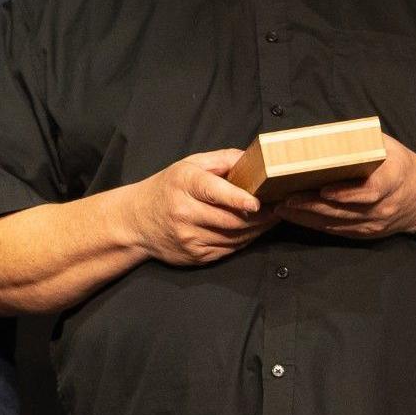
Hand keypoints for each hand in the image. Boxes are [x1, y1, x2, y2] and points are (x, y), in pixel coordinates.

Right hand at [128, 149, 275, 264]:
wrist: (136, 221)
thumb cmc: (168, 188)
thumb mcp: (190, 165)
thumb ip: (223, 159)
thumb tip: (256, 158)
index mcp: (184, 184)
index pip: (213, 192)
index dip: (238, 198)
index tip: (257, 202)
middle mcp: (184, 212)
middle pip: (231, 219)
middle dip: (260, 216)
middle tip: (279, 207)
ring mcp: (189, 237)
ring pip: (233, 237)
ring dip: (257, 229)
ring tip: (272, 218)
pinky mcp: (194, 256)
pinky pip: (228, 249)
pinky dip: (245, 240)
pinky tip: (253, 230)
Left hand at [276, 133, 415, 239]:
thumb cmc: (399, 165)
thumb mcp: (387, 146)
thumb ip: (361, 142)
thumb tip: (325, 135)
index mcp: (393, 179)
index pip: (370, 190)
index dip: (346, 193)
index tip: (323, 190)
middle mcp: (384, 206)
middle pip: (345, 210)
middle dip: (313, 205)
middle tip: (285, 199)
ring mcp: (375, 223)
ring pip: (337, 222)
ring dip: (308, 217)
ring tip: (282, 208)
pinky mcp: (367, 233)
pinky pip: (338, 230)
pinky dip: (315, 224)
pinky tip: (296, 217)